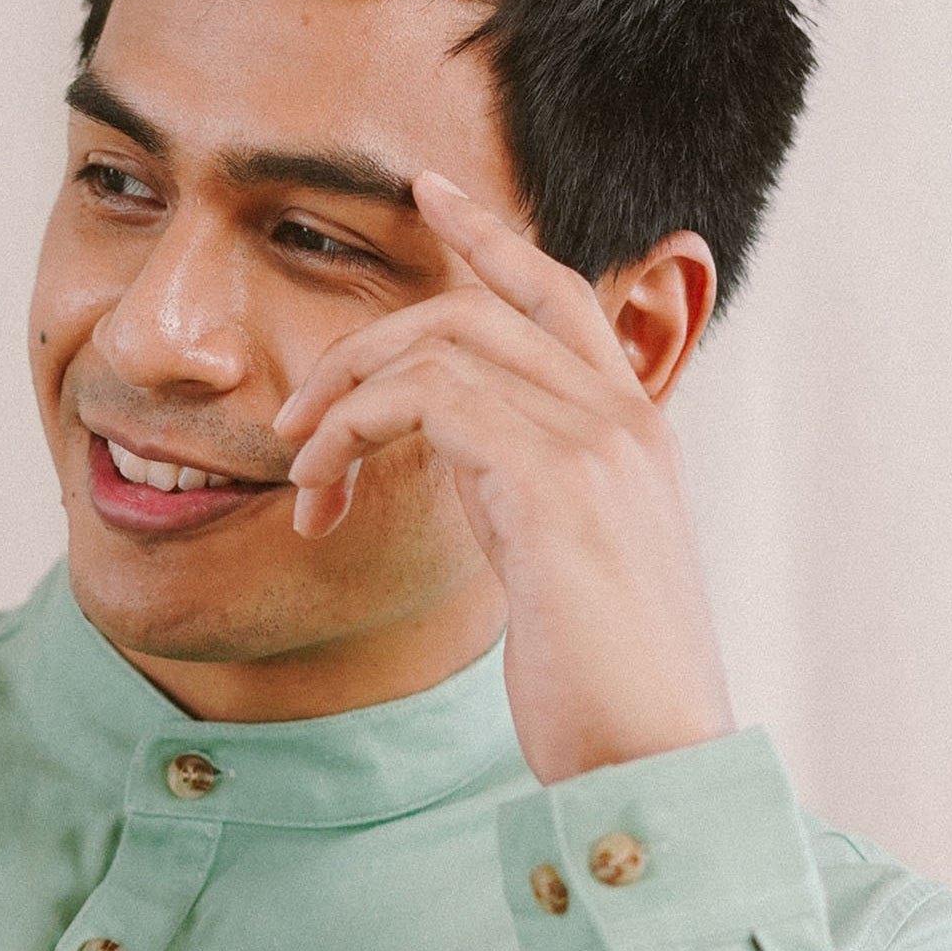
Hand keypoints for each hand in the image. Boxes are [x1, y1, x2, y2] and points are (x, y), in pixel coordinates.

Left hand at [270, 172, 733, 786]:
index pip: (560, 293)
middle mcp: (623, 419)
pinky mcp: (554, 483)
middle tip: (294, 416)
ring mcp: (595, 443)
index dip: (489, 236)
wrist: (658, 760)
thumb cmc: (605, 687)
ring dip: (343, 399)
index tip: (427, 190)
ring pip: (441, 346)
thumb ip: (524, 495)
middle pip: (478, 308)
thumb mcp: (562, 567)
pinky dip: (352, 433)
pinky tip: (321, 495)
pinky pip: (427, 401)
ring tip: (299, 471)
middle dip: (365, 344)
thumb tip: (465, 463)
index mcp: (632, 432)